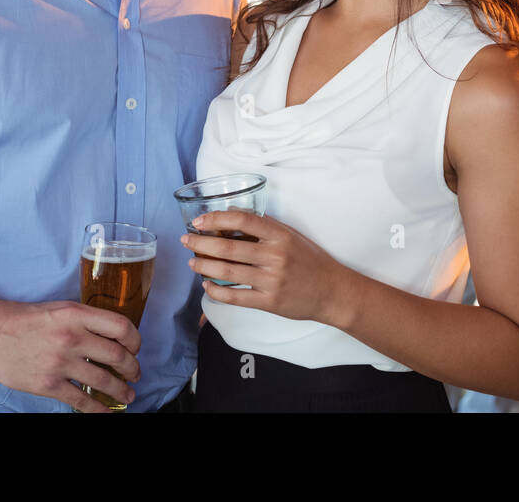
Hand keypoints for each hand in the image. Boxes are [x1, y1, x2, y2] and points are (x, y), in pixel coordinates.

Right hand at [0, 299, 140, 412]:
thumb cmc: (27, 319)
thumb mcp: (62, 308)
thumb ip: (87, 320)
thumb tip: (113, 337)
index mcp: (78, 315)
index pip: (122, 327)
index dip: (135, 340)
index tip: (136, 348)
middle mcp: (73, 338)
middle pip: (117, 356)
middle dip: (132, 368)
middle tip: (135, 374)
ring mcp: (60, 363)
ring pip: (103, 380)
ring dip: (121, 390)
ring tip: (128, 395)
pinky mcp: (48, 384)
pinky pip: (80, 400)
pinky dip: (97, 409)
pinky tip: (105, 412)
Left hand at [182, 210, 352, 325]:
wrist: (332, 291)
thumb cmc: (311, 261)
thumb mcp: (292, 236)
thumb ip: (265, 227)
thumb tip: (233, 216)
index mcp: (280, 235)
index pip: (242, 221)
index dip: (217, 219)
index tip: (200, 221)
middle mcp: (275, 256)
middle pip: (228, 248)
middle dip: (201, 243)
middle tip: (187, 240)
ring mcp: (271, 280)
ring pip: (227, 272)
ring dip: (204, 266)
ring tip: (192, 262)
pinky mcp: (269, 301)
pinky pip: (235, 296)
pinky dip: (216, 290)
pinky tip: (207, 285)